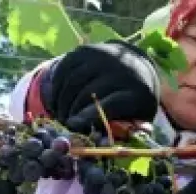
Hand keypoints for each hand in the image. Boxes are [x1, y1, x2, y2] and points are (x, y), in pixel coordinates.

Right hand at [44, 40, 159, 133]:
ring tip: (61, 115)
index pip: (110, 105)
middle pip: (88, 94)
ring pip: (72, 82)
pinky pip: (63, 70)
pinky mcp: (86, 50)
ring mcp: (103, 56)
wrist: (134, 68)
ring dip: (62, 101)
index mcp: (138, 91)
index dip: (89, 118)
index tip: (74, 127)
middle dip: (73, 112)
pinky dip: (57, 87)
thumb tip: (104, 142)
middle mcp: (122, 69)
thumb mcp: (135, 119)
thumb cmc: (132, 103)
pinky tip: (58, 99)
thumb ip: (122, 131)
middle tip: (66, 125)